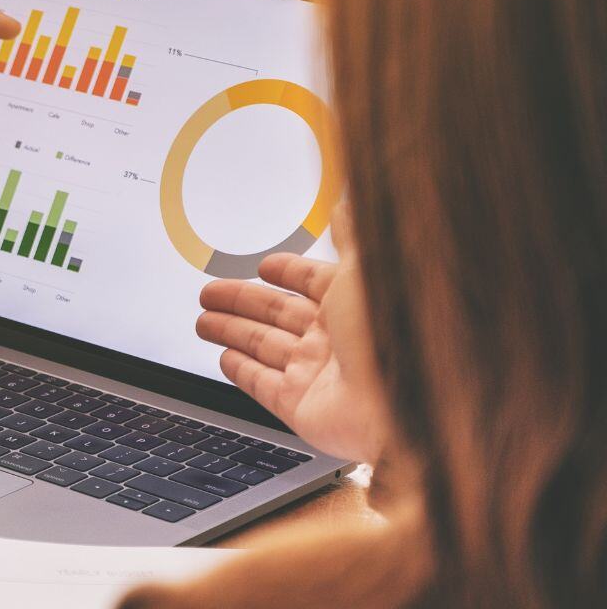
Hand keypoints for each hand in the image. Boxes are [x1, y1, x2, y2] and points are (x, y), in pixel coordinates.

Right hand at [196, 251, 385, 461]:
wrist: (405, 403)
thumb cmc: (395, 334)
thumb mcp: (368, 267)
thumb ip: (351, 235)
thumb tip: (346, 203)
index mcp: (352, 304)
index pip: (311, 282)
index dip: (286, 271)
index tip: (264, 265)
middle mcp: (335, 338)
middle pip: (277, 313)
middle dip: (241, 301)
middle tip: (211, 292)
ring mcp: (318, 373)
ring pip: (263, 347)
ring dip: (232, 332)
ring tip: (203, 322)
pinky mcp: (301, 405)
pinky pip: (263, 385)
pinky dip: (242, 372)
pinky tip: (225, 359)